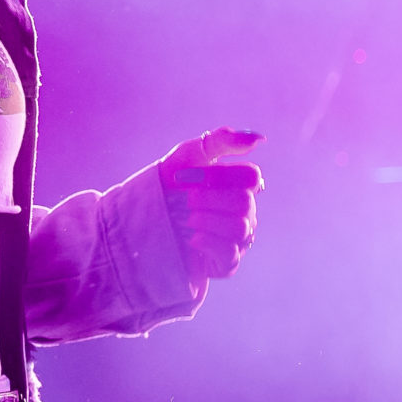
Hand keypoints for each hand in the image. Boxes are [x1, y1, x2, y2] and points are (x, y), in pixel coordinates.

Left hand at [157, 128, 263, 290]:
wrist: (142, 217)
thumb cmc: (170, 183)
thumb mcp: (190, 154)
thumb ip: (221, 142)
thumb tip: (259, 138)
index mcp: (241, 185)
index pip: (250, 176)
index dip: (217, 175)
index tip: (185, 175)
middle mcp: (246, 212)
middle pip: (244, 202)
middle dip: (207, 198)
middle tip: (185, 200)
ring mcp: (239, 238)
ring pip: (239, 228)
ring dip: (206, 220)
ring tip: (187, 219)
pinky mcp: (226, 262)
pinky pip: (230, 254)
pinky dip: (208, 243)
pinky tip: (192, 238)